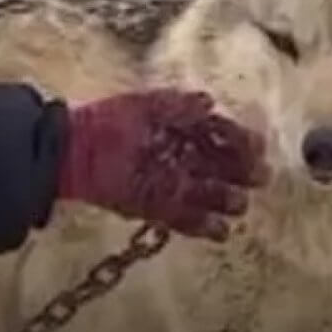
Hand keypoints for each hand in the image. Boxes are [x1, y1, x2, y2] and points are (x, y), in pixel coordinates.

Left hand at [55, 88, 270, 241]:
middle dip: (242, 172)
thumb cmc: (108, 120)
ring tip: (237, 203)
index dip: (241, 141)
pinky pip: (186, 220)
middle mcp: (181, 156)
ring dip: (227, 200)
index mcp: (181, 128)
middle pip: (221, 166)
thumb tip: (211, 101)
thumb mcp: (143, 104)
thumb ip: (177, 104)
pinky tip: (220, 229)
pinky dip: (204, 226)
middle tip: (257, 177)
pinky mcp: (156, 208)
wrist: (73, 150)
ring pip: (209, 195)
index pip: (221, 134)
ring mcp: (170, 183)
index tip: (257, 148)